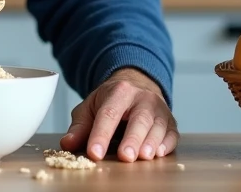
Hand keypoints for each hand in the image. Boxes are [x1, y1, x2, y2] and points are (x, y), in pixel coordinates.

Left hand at [60, 68, 178, 162]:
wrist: (137, 84)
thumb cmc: (111, 100)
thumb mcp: (91, 106)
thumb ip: (80, 126)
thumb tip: (67, 144)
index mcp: (119, 91)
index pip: (108, 114)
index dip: (100, 134)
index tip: (94, 153)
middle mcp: (142, 98)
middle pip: (138, 119)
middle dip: (132, 139)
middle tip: (125, 156)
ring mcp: (159, 109)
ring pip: (157, 126)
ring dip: (151, 142)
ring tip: (144, 156)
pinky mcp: (170, 121)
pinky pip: (172, 133)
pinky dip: (167, 144)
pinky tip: (159, 153)